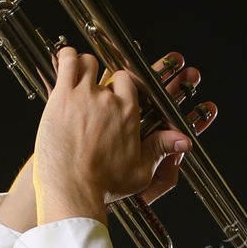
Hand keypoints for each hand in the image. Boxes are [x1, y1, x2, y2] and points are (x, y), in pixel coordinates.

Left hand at [33, 46, 215, 224]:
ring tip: (80, 75)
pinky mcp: (63, 95)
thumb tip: (183, 141)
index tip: (119, 87)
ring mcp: (85, 95)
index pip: (130, 82)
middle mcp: (110, 101)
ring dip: (85, 66)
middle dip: (104, 80)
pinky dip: (67, 57)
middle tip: (95, 88)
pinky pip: (67, 61)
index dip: (123, 83)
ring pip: (88, 62)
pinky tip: (66, 60)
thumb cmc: (102, 186)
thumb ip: (160, 151)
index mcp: (129, 114)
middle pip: (109, 73)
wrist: (73, 190)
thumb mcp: (139, 172)